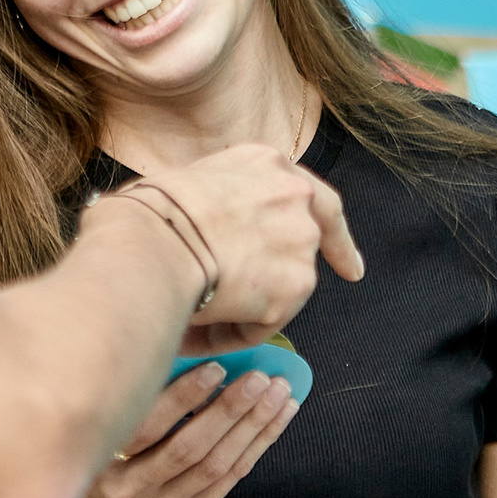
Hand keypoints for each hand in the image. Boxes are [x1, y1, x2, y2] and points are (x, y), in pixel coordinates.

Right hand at [80, 361, 298, 497]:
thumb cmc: (110, 444)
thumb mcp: (110, 419)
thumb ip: (142, 393)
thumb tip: (197, 352)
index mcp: (103, 459)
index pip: (146, 428)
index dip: (183, 398)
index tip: (215, 368)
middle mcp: (130, 489)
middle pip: (189, 449)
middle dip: (229, 411)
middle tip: (260, 378)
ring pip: (216, 466)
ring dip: (253, 427)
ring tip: (279, 394)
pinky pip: (229, 480)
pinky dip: (257, 445)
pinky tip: (278, 417)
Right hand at [130, 143, 361, 353]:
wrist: (152, 239)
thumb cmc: (149, 213)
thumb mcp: (190, 180)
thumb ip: (219, 200)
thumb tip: (204, 231)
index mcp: (267, 163)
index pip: (311, 195)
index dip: (330, 227)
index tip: (348, 259)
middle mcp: (296, 195)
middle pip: (316, 236)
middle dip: (330, 257)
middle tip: (347, 274)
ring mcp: (300, 242)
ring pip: (282, 288)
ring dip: (248, 306)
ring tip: (197, 320)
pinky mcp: (295, 287)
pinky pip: (263, 324)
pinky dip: (233, 334)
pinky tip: (199, 332)